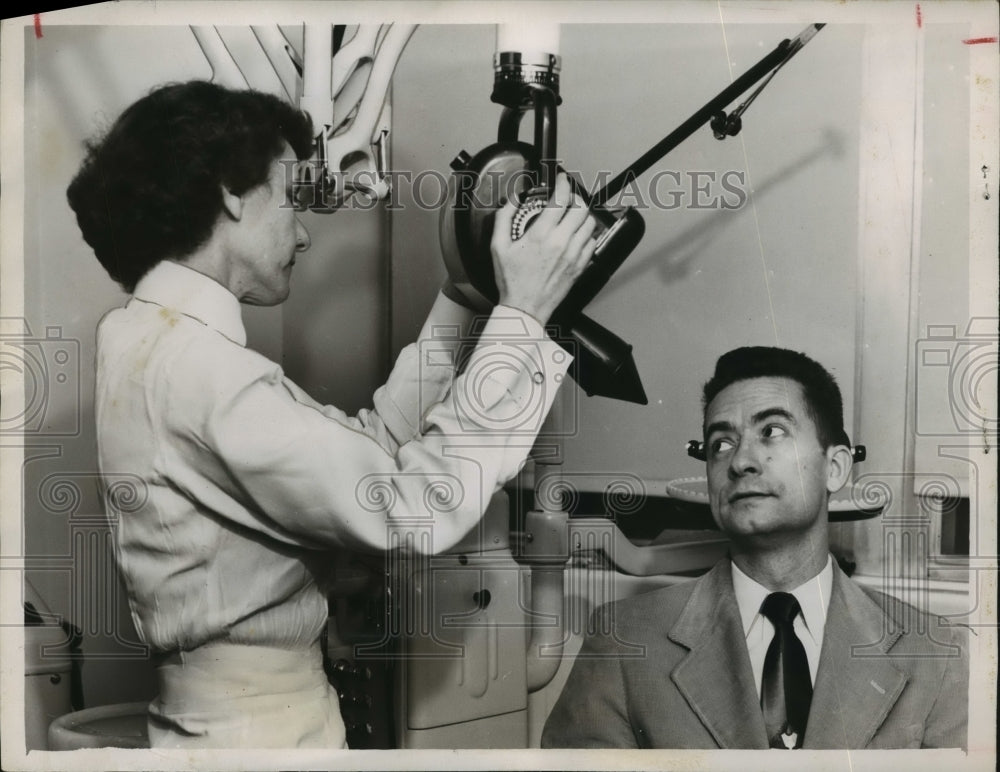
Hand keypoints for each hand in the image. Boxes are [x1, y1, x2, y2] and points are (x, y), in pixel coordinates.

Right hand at [490, 173, 597, 323]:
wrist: (525, 307)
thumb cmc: (512, 281)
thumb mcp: (498, 247)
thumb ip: (504, 218)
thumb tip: (512, 201)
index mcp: (541, 235)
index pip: (560, 199)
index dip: (563, 184)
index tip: (562, 180)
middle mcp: (561, 242)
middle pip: (581, 208)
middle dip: (575, 198)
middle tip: (567, 199)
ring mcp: (573, 255)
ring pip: (589, 224)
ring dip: (582, 216)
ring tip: (572, 216)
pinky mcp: (580, 266)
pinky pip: (592, 243)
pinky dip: (586, 235)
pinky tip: (575, 236)